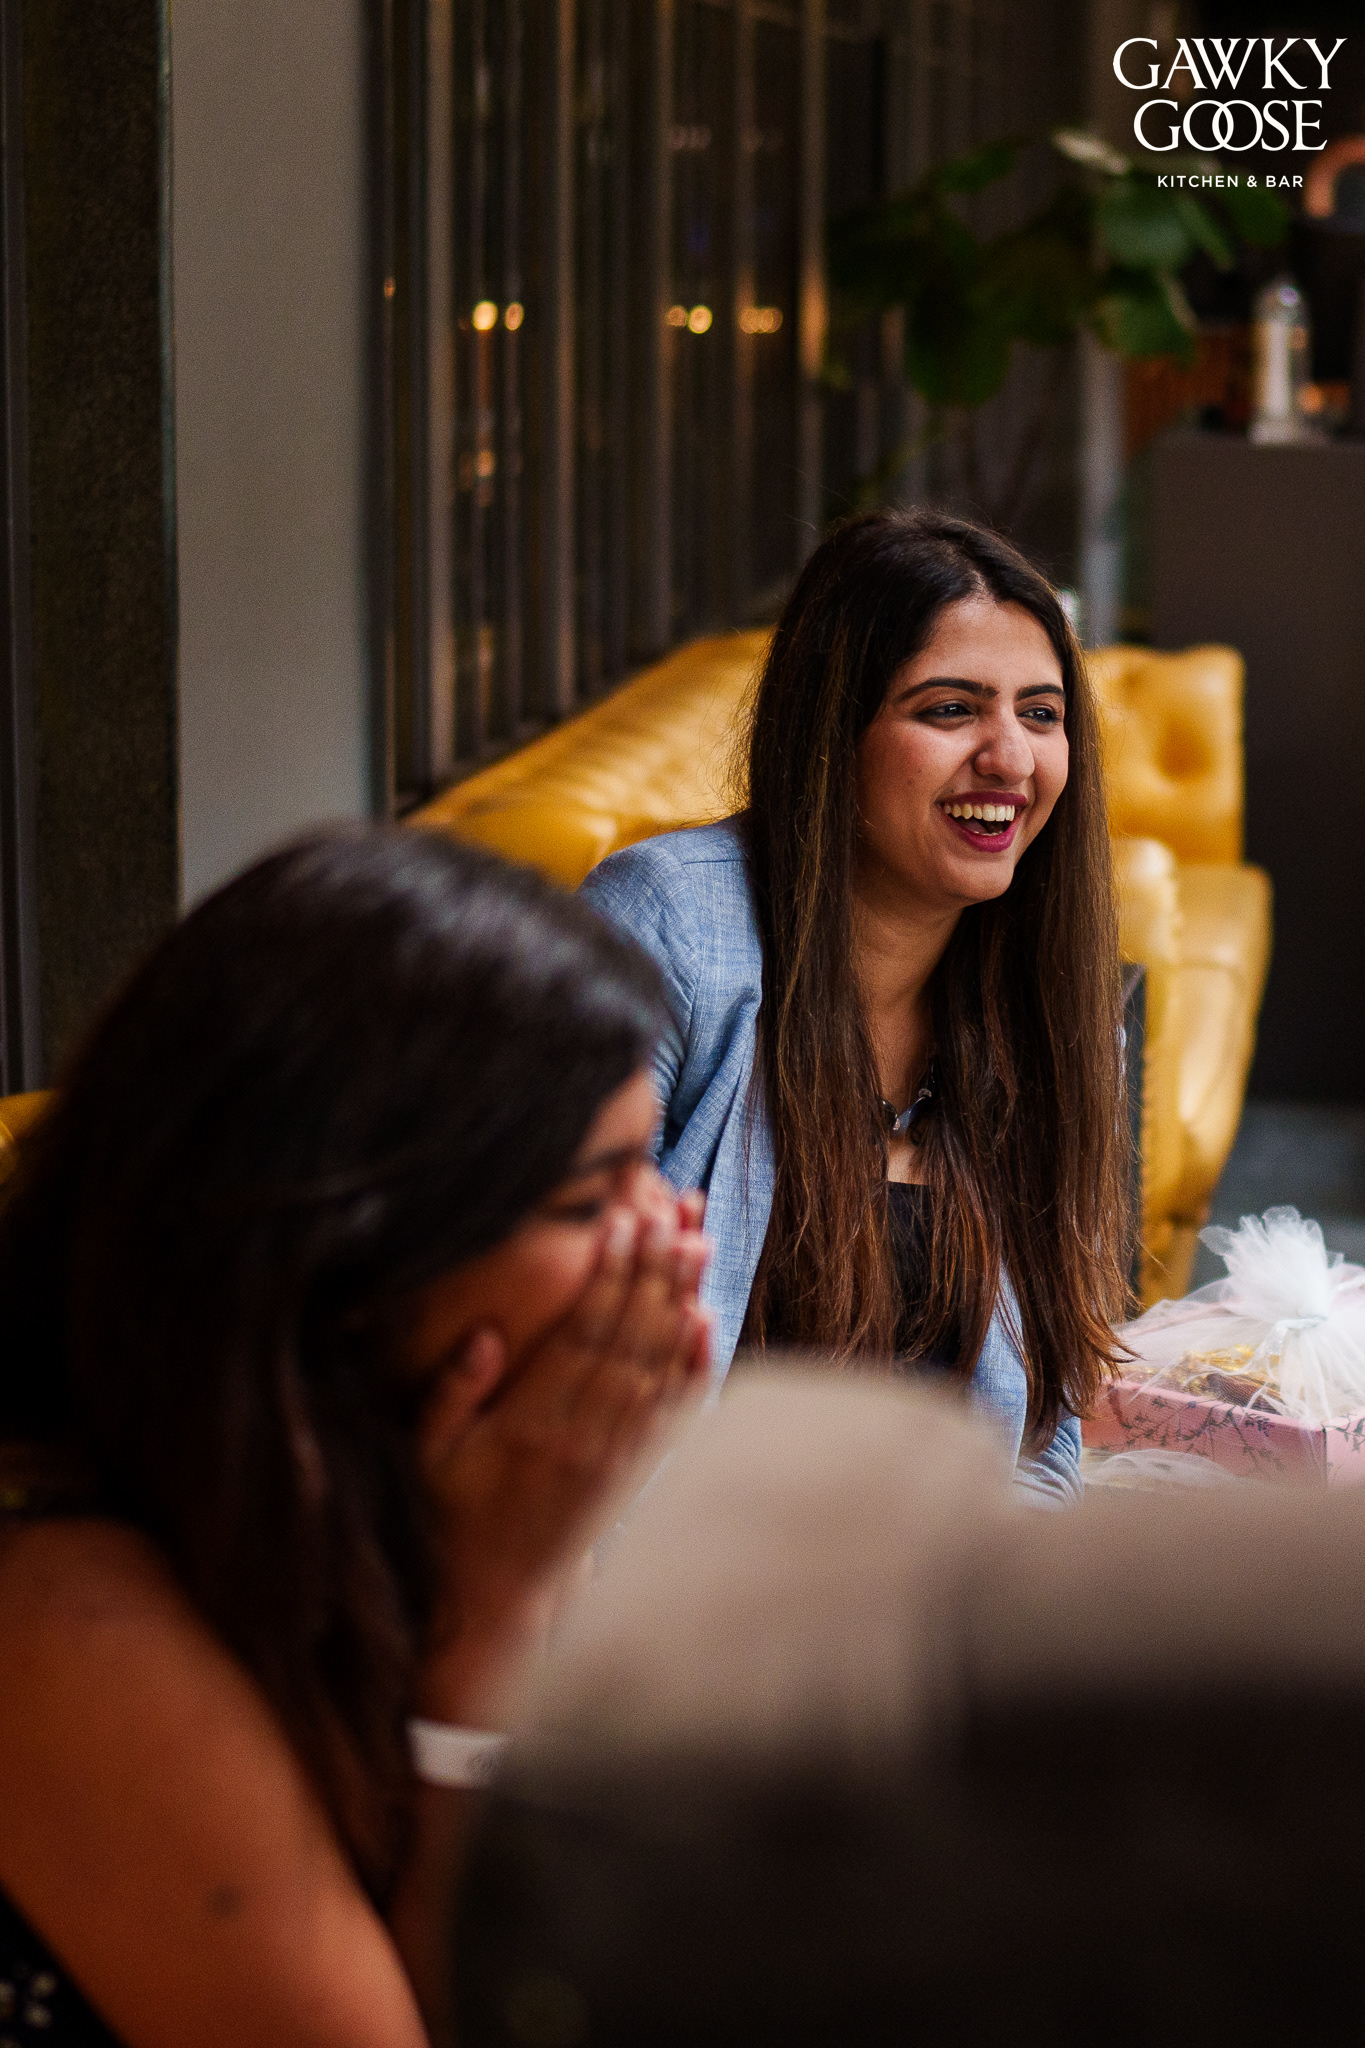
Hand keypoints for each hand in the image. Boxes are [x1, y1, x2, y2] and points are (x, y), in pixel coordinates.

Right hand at [414, 1203, 710, 1713]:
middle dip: (652, 1273)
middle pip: (627, 1341)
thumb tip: (484, 1334)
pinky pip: (672, 1413)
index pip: (577, 1337)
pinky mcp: (633, 1475)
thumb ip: (451, 1394)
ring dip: (679, 1303)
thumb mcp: (426, 1457)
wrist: (495, 1601)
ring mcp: (614, 1459)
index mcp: (529, 1427)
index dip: (604, 1277)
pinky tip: (707, 1323)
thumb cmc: (451, 1516)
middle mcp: (581, 1440)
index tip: (620, 1223)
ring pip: (656, 1368)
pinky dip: (693, 1367)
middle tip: (674, 1215)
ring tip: (698, 1244)